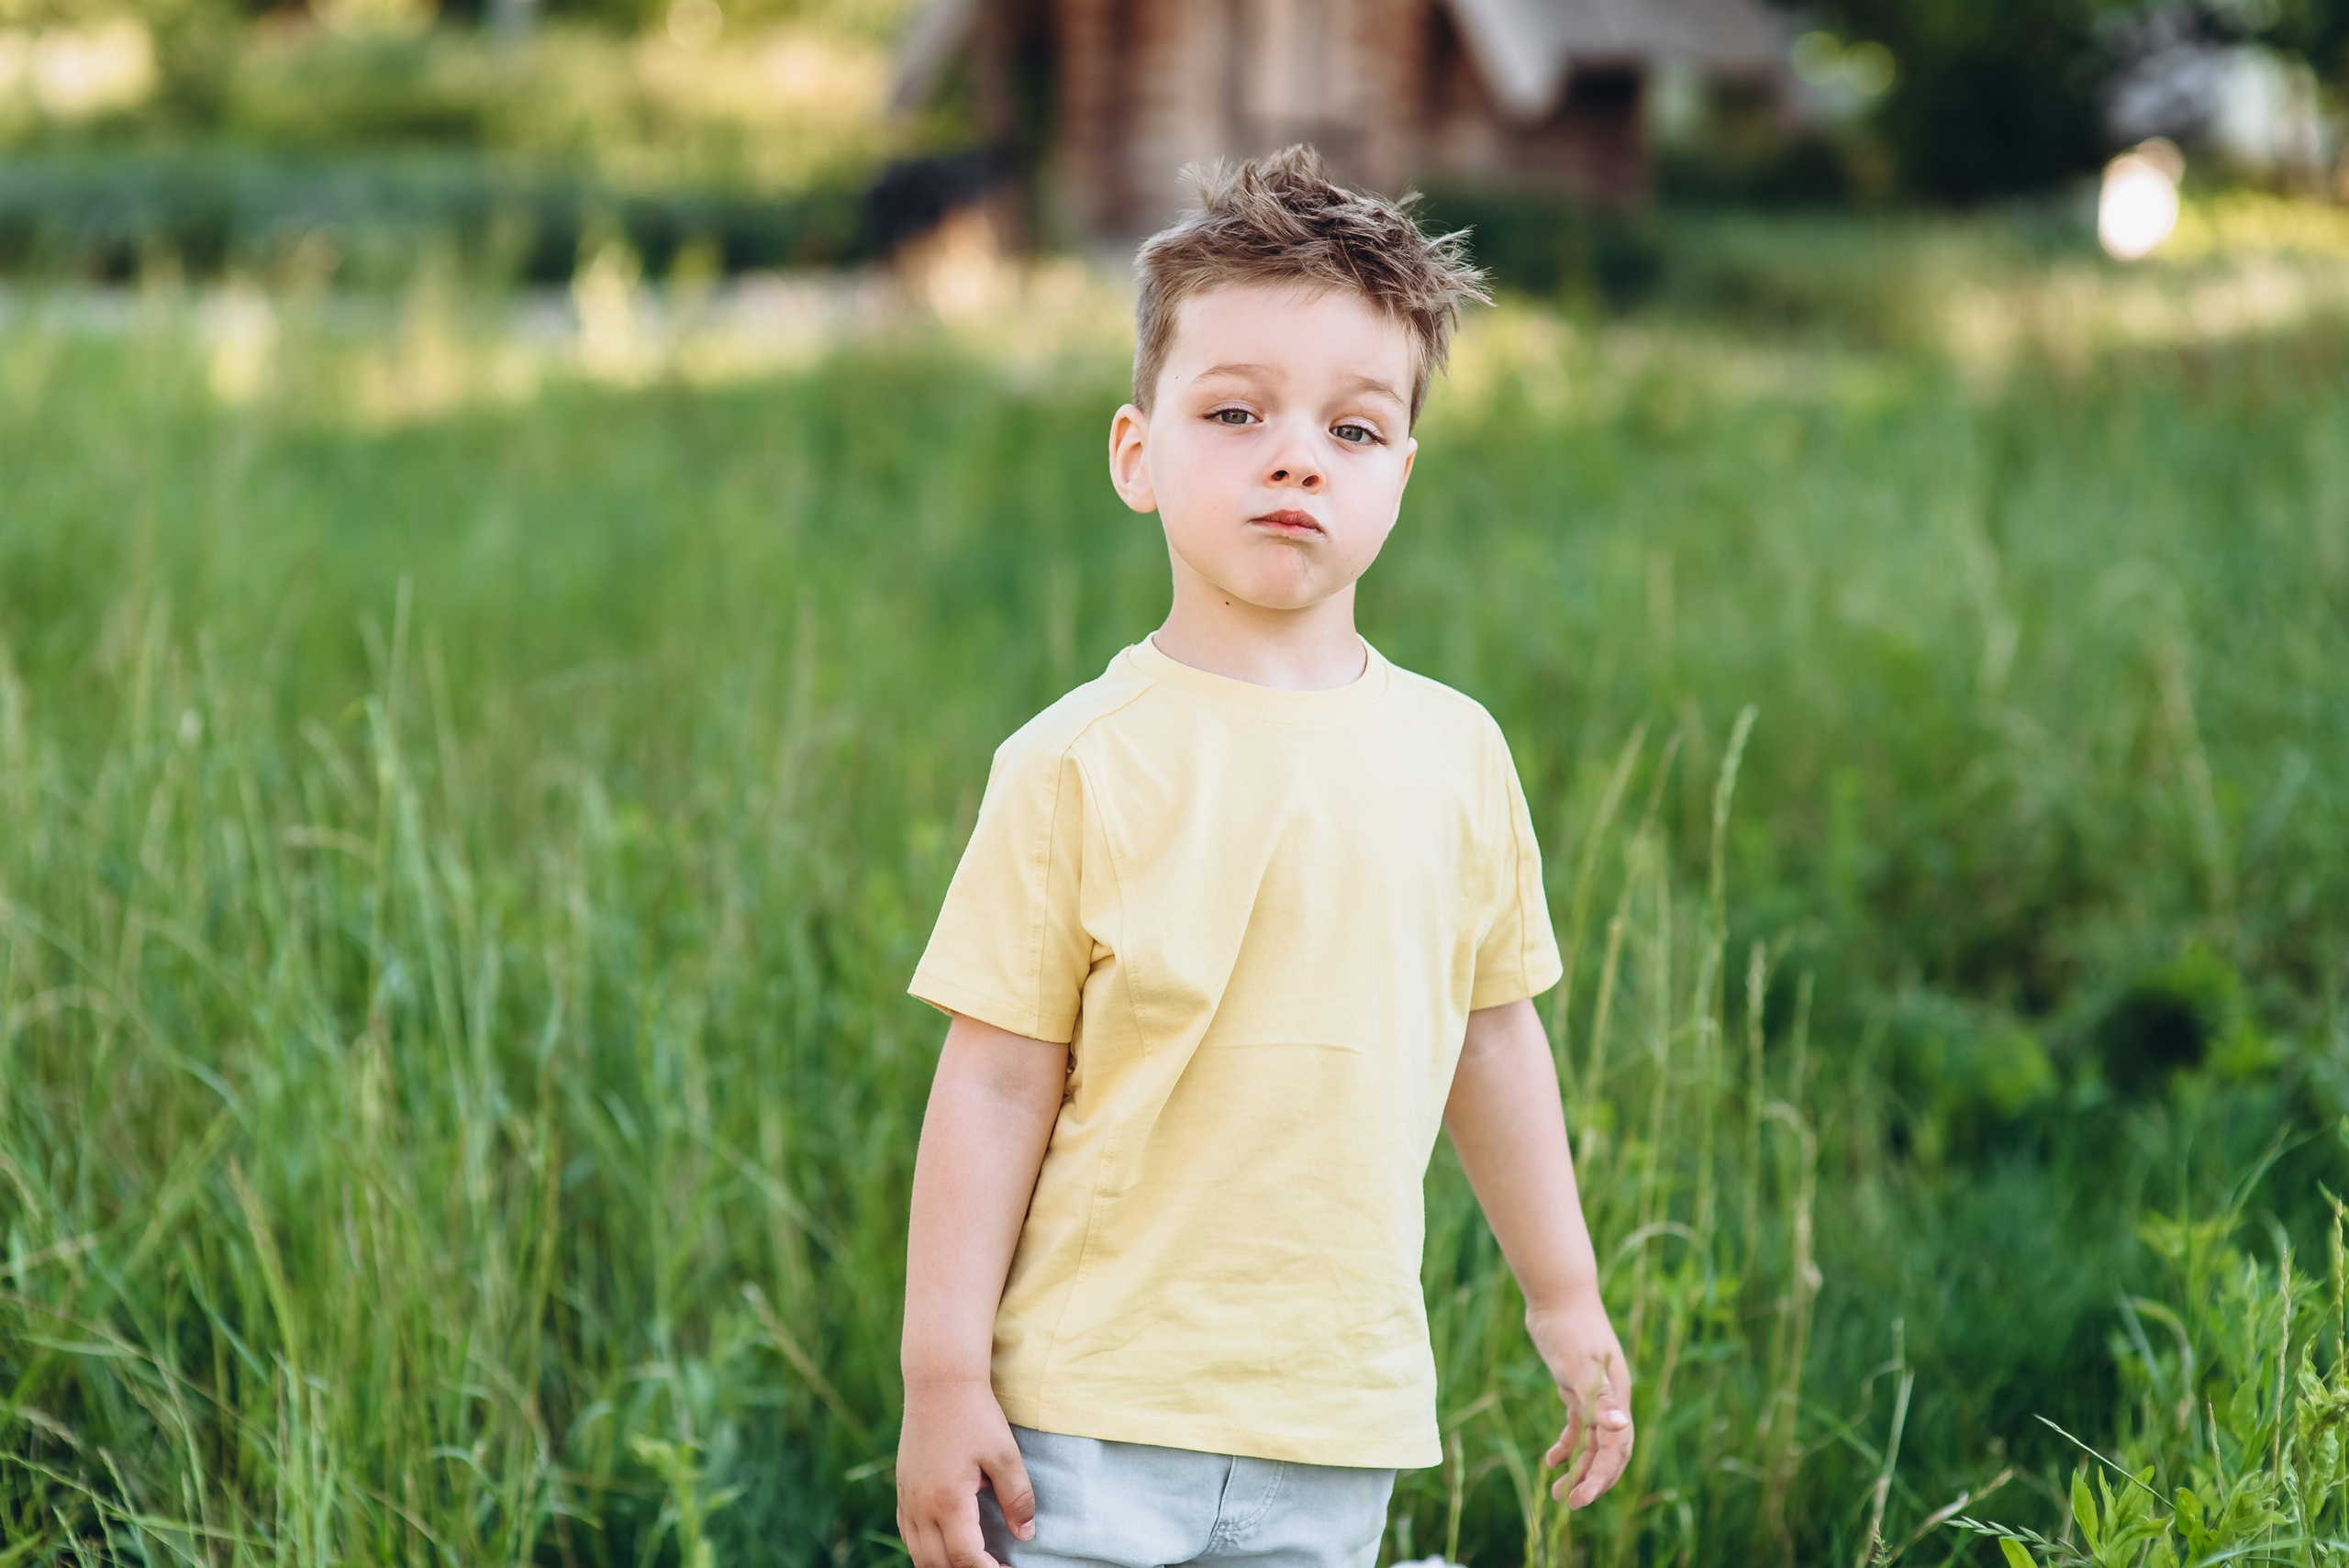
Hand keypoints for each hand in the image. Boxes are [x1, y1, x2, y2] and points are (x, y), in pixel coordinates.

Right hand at [896, 1377, 1036, 1566]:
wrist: (939, 1381)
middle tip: (996, 1567)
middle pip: (938, 1564)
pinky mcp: (903, 1488)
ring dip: (944, 1565)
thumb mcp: (1006, 1456)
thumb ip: (1018, 1499)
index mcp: (948, 1501)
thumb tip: (1024, 1535)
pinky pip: (908, 1533)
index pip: (966, 1558)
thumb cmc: (976, 1415)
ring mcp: (907, 1498)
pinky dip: (925, 1549)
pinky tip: (946, 1544)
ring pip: (918, 1553)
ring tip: (973, 1561)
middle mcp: (921, 1506)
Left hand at [1527, 1291, 1633, 1507]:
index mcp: (1618, 1398)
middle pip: (1608, 1452)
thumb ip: (1597, 1396)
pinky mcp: (1575, 1388)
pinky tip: (1550, 1461)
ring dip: (1578, 1468)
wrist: (1557, 1294)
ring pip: (1591, 1443)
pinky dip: (1566, 1445)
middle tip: (1570, 1503)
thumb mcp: (1580, 1363)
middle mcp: (1611, 1400)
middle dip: (1592, 1480)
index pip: (1616, 1449)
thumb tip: (1619, 1426)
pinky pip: (1576, 1426)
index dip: (1601, 1477)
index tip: (1580, 1498)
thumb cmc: (1570, 1325)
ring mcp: (1594, 1395)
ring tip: (1557, 1494)